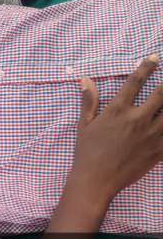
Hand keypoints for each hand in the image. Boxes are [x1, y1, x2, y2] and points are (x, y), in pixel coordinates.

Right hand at [69, 54, 162, 206]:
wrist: (96, 181)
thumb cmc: (87, 152)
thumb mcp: (85, 125)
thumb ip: (89, 101)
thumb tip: (85, 80)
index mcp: (118, 110)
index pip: (135, 82)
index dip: (146, 67)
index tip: (155, 58)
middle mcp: (137, 119)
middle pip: (161, 95)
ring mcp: (151, 136)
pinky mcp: (158, 152)